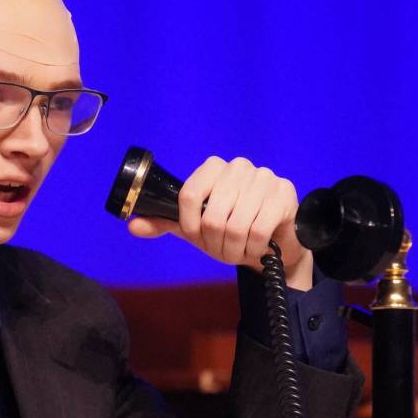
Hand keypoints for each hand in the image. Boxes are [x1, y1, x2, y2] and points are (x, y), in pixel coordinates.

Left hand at [128, 156, 313, 289]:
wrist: (271, 243)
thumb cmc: (229, 230)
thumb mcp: (194, 227)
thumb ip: (165, 223)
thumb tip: (133, 225)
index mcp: (213, 168)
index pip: (188, 195)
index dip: (189, 225)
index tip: (197, 237)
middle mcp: (238, 166)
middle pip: (212, 216)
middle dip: (214, 244)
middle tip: (222, 250)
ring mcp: (264, 178)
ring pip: (235, 226)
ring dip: (234, 250)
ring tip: (238, 251)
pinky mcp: (284, 195)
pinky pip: (258, 231)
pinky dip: (253, 249)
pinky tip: (257, 248)